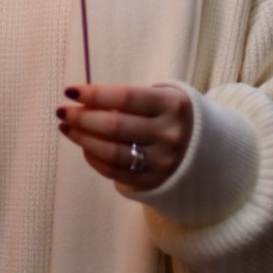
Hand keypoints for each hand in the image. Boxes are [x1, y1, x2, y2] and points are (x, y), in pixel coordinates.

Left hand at [56, 84, 192, 191]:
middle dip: (82, 118)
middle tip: (61, 111)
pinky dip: (95, 160)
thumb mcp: (165, 96)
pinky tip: (84, 147)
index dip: (95, 94)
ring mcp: (162, 161)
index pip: (125, 97)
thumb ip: (132, 98)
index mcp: (172, 105)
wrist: (211, 151)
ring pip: (112, 152)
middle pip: (114, 126)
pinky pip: (116, 173)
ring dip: (83, 139)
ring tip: (66, 128)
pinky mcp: (155, 181)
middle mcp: (169, 134)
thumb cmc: (175, 115)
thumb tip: (87, 103)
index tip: (70, 91)